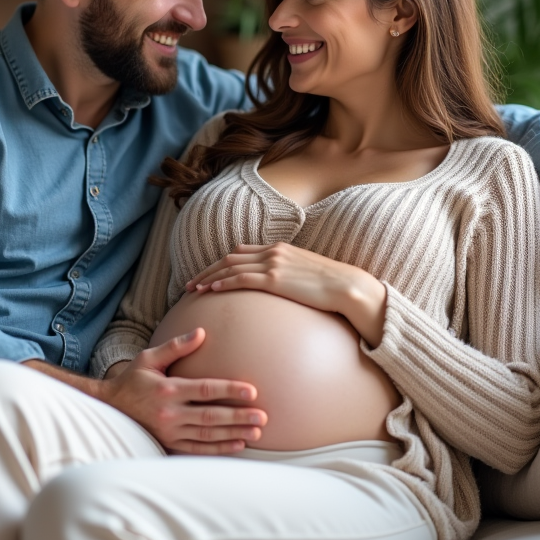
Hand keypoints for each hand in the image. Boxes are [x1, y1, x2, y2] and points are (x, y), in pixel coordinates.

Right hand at [100, 328, 266, 454]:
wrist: (109, 408)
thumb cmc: (132, 380)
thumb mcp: (149, 358)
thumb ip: (176, 347)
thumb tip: (201, 333)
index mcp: (168, 389)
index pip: (205, 389)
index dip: (229, 390)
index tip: (251, 391)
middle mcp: (170, 413)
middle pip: (211, 415)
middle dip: (239, 416)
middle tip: (262, 416)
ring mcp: (169, 431)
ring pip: (208, 434)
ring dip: (234, 434)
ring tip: (256, 432)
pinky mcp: (168, 443)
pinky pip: (198, 449)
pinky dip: (219, 448)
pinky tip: (237, 445)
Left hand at [185, 243, 386, 344]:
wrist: (347, 287)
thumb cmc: (331, 286)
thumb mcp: (305, 274)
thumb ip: (288, 275)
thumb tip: (279, 288)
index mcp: (279, 249)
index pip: (241, 252)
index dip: (221, 263)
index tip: (207, 275)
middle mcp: (273, 252)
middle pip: (230, 258)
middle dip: (208, 270)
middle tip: (191, 283)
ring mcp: (273, 264)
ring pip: (231, 268)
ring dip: (210, 278)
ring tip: (195, 289)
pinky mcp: (275, 279)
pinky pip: (243, 279)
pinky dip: (225, 282)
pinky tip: (213, 290)